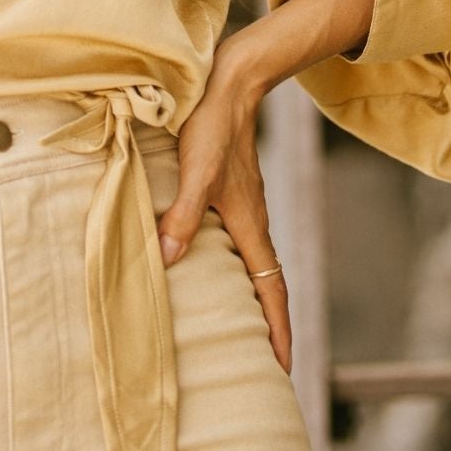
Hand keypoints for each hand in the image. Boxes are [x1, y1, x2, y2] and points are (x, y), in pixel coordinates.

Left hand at [154, 53, 290, 374]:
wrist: (229, 82)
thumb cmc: (213, 126)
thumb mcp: (196, 172)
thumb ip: (183, 215)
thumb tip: (167, 261)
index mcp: (249, 223)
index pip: (271, 288)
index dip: (277, 329)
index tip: (283, 368)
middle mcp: (251, 219)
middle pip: (266, 282)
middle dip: (267, 322)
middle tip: (262, 360)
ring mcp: (242, 203)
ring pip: (252, 259)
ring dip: (250, 294)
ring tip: (236, 322)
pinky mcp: (230, 188)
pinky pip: (237, 238)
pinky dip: (233, 263)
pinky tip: (209, 261)